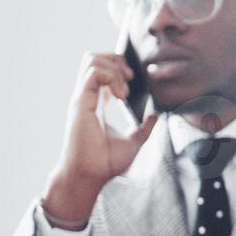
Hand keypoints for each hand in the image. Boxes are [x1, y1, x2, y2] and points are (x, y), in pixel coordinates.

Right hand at [42, 52, 157, 225]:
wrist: (91, 176)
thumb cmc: (105, 163)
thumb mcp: (133, 142)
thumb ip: (144, 128)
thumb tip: (155, 117)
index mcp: (96, 103)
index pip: (101, 71)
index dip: (118, 67)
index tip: (133, 80)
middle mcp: (87, 97)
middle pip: (93, 59)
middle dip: (116, 60)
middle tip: (131, 77)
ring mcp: (82, 98)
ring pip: (91, 60)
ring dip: (114, 67)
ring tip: (125, 90)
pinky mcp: (80, 103)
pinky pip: (93, 73)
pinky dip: (111, 77)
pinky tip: (121, 96)